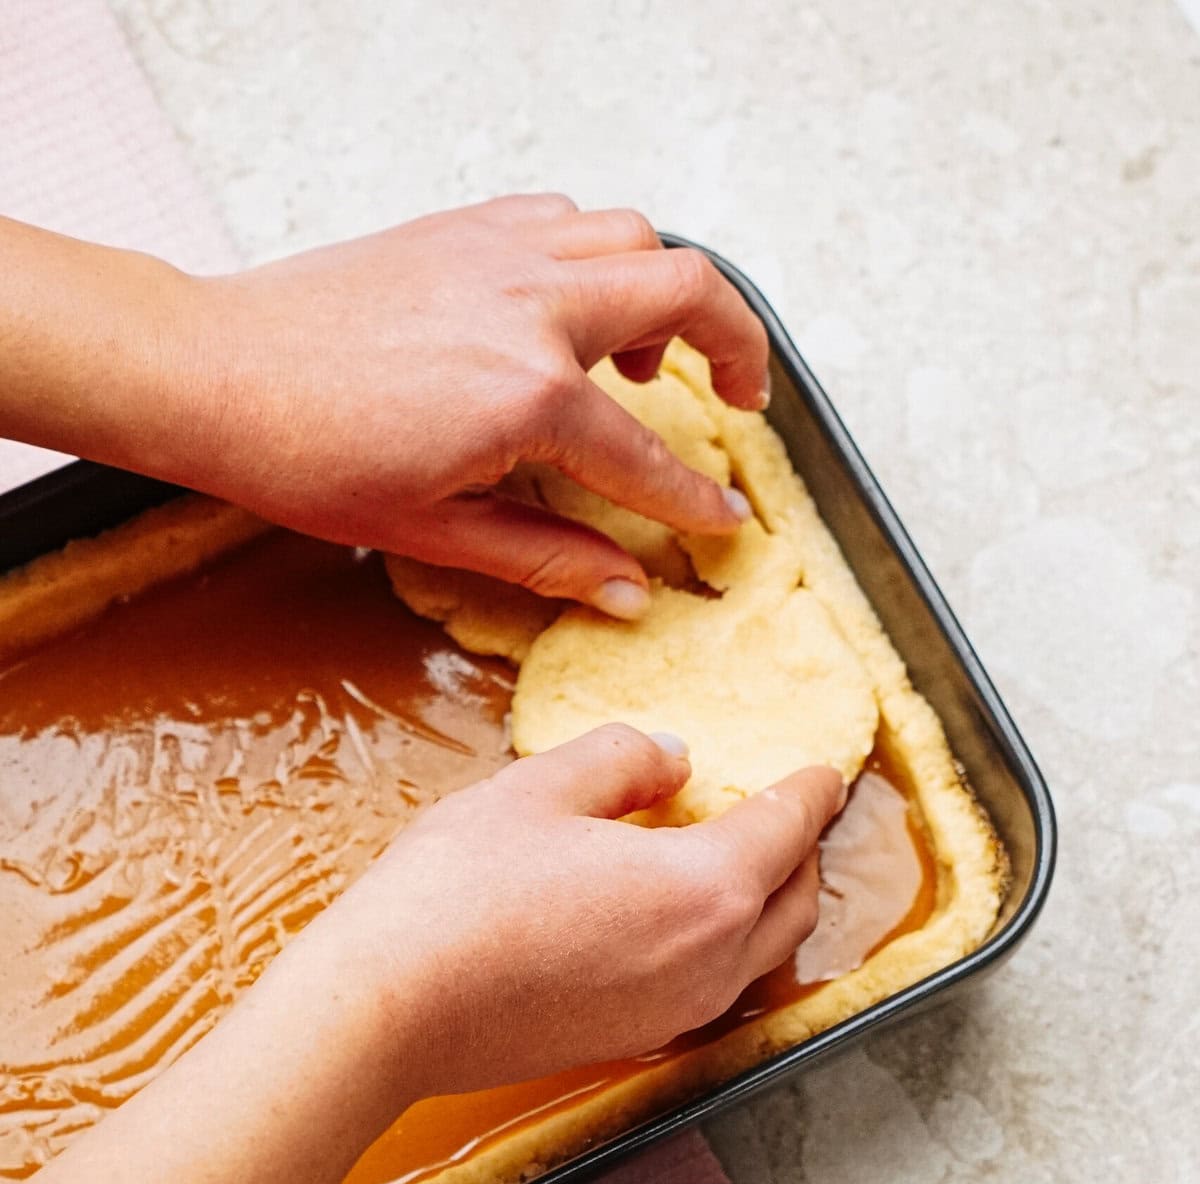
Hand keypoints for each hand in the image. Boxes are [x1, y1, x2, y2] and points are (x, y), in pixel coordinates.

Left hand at [178, 195, 767, 615]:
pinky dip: (598, 257)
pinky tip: (574, 311)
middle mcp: (532, 307)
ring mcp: (500, 254)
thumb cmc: (309, 456)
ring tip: (653, 356)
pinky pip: (568, 220)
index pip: (649, 456)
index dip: (695, 500)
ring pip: (635, 238)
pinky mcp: (466, 229)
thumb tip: (626, 591)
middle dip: (741, 346)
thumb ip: (549, 557)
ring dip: (668, 291)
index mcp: (530, 396)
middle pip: (689, 289)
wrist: (219, 374)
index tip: (723, 521)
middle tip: (743, 398)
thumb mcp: (437, 531)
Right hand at [316, 726, 843, 1094]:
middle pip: (794, 903)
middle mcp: (708, 962)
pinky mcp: (633, 1040)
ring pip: (758, 954)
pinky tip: (676, 918)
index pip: (787, 828)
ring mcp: (673, 1011)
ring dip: (766, 905)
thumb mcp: (539, 788)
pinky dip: (720, 945)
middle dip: (803, 852)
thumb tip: (671, 759)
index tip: (826, 772)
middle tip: (792, 815)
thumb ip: (623, 761)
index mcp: (705, 888)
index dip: (811, 790)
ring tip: (742, 863)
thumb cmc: (456, 895)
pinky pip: (709, 987)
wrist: (390, 1009)